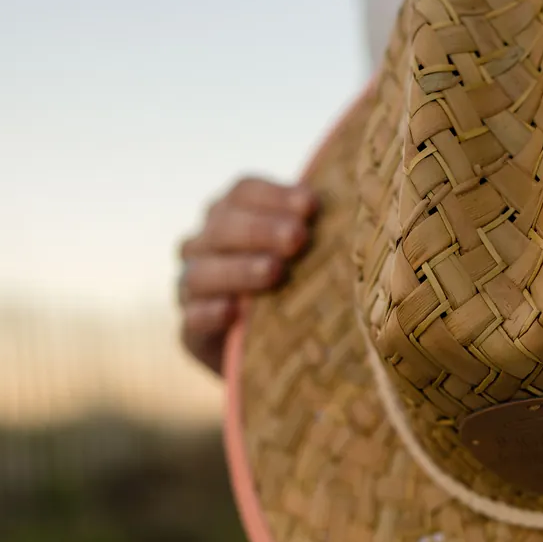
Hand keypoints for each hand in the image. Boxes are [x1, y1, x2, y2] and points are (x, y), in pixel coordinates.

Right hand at [177, 177, 318, 374]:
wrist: (268, 348)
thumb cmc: (294, 286)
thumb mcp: (303, 255)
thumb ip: (311, 229)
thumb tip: (352, 207)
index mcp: (229, 214)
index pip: (243, 192)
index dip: (275, 195)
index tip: (312, 206)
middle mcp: (203, 245)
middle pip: (223, 226)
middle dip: (262, 229)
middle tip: (298, 238)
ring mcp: (191, 286)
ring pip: (203, 271)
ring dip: (239, 269)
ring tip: (274, 271)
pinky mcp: (191, 330)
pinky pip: (193, 317)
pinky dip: (211, 313)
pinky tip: (233, 312)